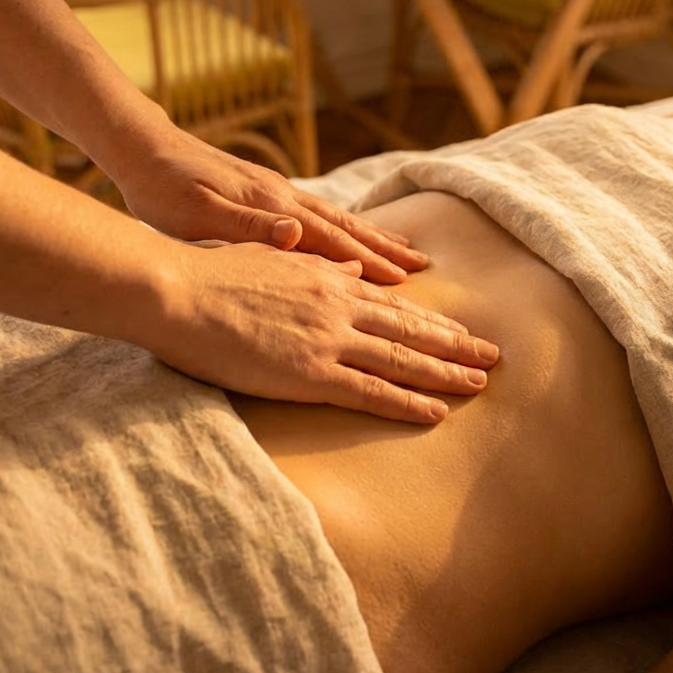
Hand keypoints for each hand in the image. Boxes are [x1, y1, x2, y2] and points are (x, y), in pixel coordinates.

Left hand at [110, 123, 425, 283]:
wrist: (142, 148)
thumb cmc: (163, 189)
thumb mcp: (198, 214)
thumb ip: (250, 225)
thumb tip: (299, 231)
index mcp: (272, 207)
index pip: (330, 239)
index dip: (367, 261)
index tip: (404, 280)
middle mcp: (284, 196)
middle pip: (345, 226)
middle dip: (385, 247)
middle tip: (422, 265)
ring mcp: (278, 191)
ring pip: (337, 217)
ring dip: (372, 235)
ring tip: (403, 247)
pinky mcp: (267, 191)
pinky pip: (320, 212)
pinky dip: (345, 225)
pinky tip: (352, 233)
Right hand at [149, 240, 499, 422]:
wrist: (179, 292)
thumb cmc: (215, 274)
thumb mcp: (274, 259)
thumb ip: (318, 265)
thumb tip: (354, 268)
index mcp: (329, 280)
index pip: (393, 304)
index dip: (431, 321)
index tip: (459, 331)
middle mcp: (339, 307)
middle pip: (410, 329)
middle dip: (455, 344)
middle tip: (493, 356)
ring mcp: (329, 340)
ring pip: (402, 359)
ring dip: (446, 373)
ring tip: (480, 383)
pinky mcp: (310, 374)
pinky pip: (371, 392)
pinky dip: (407, 403)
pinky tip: (436, 412)